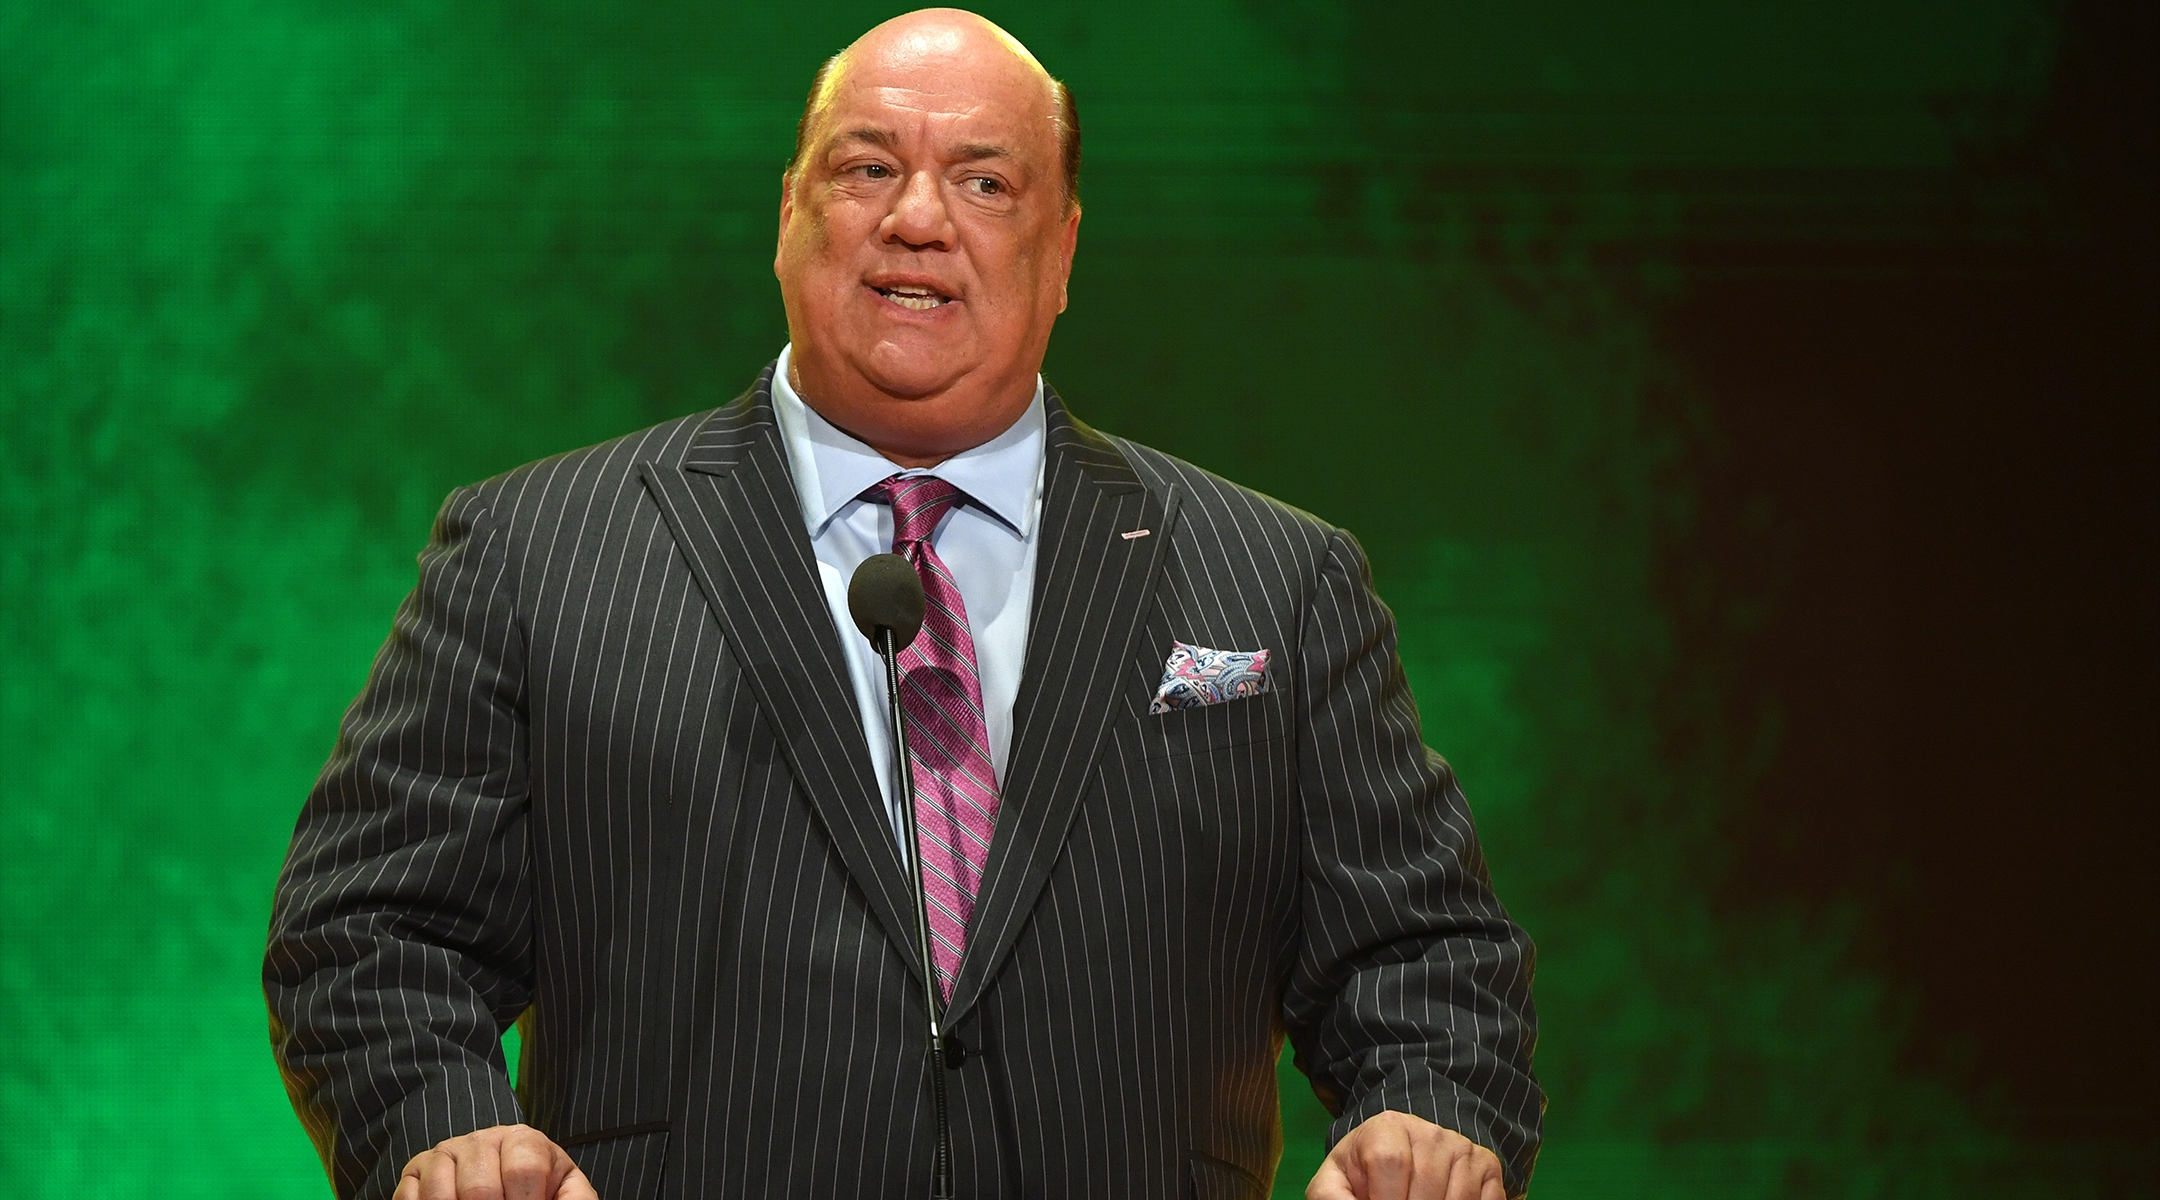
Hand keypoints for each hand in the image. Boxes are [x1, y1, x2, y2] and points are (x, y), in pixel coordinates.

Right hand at [393, 1124, 597, 1199]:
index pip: (523, 1171)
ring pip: (441, 1194)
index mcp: (523, 1140)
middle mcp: (481, 1140)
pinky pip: (410, 1197)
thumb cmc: (538, 1191)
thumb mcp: (565, 1192)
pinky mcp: (415, 1170)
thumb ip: (576, 1198)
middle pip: (480, 1188)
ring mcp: (445, 1152)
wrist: (506, 1185)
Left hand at [1307, 1111, 1505, 1199]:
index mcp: (1387, 1127)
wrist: (1394, 1158)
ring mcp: (1462, 1147)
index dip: (1385, 1197)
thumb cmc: (1362, 1174)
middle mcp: (1430, 1131)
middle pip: (1427, 1187)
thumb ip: (1332, 1197)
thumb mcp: (1334, 1182)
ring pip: (1459, 1198)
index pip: (1392, 1163)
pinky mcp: (1487, 1165)